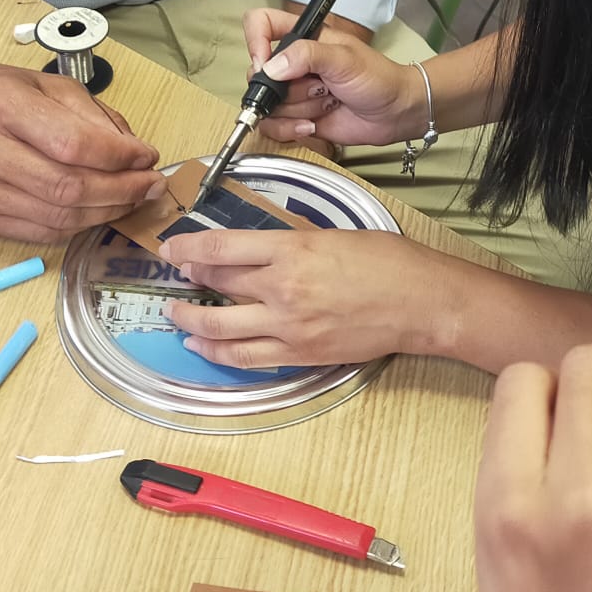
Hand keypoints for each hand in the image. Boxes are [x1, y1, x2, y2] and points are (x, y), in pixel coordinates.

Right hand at [0, 62, 163, 241]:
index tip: (147, 156)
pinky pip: (43, 232)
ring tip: (132, 199)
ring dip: (107, 212)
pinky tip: (99, 210)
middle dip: (123, 190)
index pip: (73, 144)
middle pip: (69, 187)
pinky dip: (80, 225)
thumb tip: (135, 151)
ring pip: (60, 217)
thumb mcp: (43, 84)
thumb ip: (92, 114)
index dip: (119, 157)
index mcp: (1, 105)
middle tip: (150, 184)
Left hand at [156, 227, 447, 365]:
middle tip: (176, 273)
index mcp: (293, 249)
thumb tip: (261, 247)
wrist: (420, 303)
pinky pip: (245, 357)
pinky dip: (216, 352)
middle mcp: (283, 288)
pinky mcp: (299, 354)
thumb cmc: (388, 262)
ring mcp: (289, 326)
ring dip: (191, 319)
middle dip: (189, 278)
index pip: (222, 247)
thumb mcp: (333, 234)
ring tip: (177, 313)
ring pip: (221, 327)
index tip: (172, 247)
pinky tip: (202, 345)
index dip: (188, 247)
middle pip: (217, 283)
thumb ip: (293, 241)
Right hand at [241, 7, 424, 147]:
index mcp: (303, 37)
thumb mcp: (344, 58)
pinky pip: (274, 125)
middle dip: (289, 88)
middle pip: (260, 73)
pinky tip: (313, 123)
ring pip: (269, 104)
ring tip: (327, 102)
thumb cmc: (378, 78)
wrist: (394, 113)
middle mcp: (293, 63)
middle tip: (319, 87)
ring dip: (299, 108)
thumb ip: (307, 55)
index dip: (255, 41)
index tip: (266, 63)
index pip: (260, 24)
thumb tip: (272, 66)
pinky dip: (291, 128)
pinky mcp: (296, 116)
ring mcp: (293, 91)